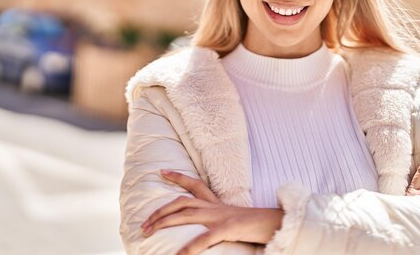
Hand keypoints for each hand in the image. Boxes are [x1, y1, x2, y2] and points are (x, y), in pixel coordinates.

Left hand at [140, 170, 282, 254]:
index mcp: (216, 203)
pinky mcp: (227, 229)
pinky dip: (190, 247)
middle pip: (180, 202)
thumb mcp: (231, 219)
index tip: (161, 171)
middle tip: (144, 224)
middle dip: (159, 212)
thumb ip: (216, 219)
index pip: (194, 184)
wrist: (275, 224)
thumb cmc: (253, 225)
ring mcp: (220, 216)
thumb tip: (202, 225)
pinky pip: (204, 238)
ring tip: (148, 232)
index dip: (177, 176)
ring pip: (185, 215)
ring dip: (164, 223)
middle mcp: (214, 206)